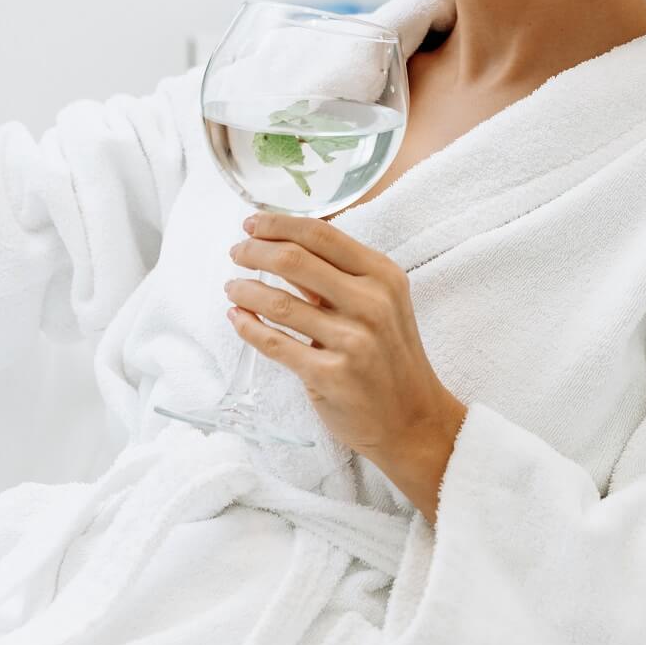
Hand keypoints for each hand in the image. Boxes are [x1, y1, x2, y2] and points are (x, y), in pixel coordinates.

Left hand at [227, 211, 466, 519]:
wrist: (413, 420)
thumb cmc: (389, 356)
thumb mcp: (380, 304)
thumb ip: (338, 275)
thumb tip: (282, 244)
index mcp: (383, 276)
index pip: (321, 234)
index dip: (278, 224)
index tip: (251, 223)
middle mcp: (371, 304)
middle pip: (295, 260)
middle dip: (254, 252)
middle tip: (236, 253)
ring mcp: (353, 341)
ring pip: (279, 303)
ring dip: (246, 290)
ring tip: (232, 287)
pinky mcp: (331, 376)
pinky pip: (276, 344)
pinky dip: (249, 327)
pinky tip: (237, 318)